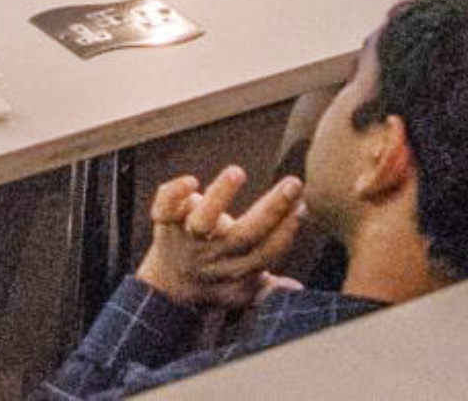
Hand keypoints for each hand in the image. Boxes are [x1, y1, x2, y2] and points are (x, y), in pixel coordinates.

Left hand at [133, 166, 305, 311]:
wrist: (163, 295)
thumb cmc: (210, 286)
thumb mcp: (240, 294)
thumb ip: (268, 289)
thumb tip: (297, 287)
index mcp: (237, 270)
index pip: (267, 251)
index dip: (287, 231)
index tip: (304, 205)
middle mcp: (214, 255)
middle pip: (246, 233)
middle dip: (273, 208)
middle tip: (294, 183)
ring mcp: (188, 240)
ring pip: (204, 221)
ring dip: (220, 195)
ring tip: (238, 171)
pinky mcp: (164, 224)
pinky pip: (165, 208)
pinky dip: (175, 193)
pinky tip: (191, 181)